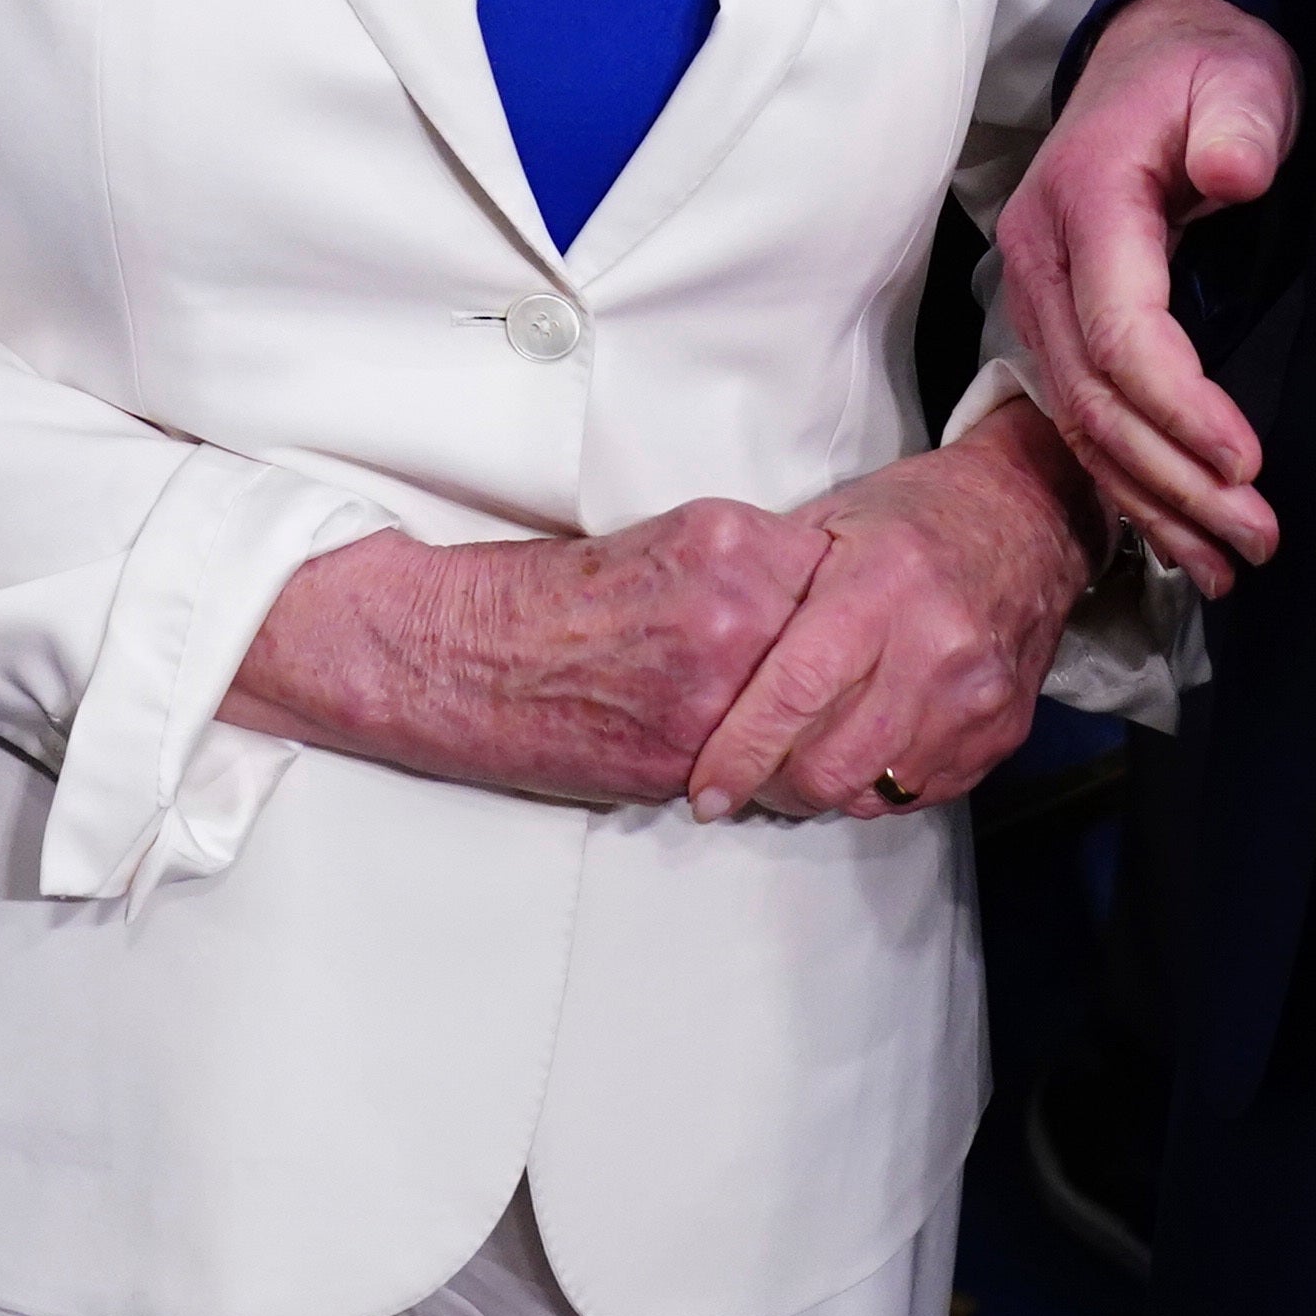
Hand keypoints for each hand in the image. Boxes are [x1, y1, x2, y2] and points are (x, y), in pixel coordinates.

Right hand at [218, 500, 831, 806]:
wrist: (462, 653)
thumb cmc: (553, 600)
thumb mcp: (669, 545)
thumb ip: (751, 572)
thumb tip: (820, 610)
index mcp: (729, 542)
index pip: (845, 580)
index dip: (853, 612)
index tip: (853, 630)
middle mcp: (732, 610)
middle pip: (845, 656)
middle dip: (846, 680)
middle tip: (845, 695)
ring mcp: (712, 688)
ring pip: (814, 723)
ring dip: (812, 734)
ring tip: (799, 736)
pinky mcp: (684, 755)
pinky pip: (763, 772)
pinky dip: (766, 773)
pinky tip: (751, 764)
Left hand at [679, 400, 1099, 821]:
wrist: (1031, 515)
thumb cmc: (917, 515)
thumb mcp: (832, 519)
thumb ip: (771, 585)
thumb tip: (698, 654)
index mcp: (881, 585)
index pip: (795, 691)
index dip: (740, 752)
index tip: (704, 790)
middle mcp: (937, 647)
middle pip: (833, 763)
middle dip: (774, 786)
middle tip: (746, 776)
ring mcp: (976, 697)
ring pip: (873, 789)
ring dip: (823, 790)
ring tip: (798, 760)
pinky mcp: (1003, 731)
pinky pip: (919, 793)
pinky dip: (875, 785)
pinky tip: (859, 750)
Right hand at [991, 0, 1300, 591]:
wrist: (1154, 58)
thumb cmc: (1207, 72)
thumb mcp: (1241, 77)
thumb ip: (1239, 123)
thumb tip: (1234, 174)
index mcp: (1084, 200)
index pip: (1119, 331)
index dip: (1180, 407)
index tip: (1251, 462)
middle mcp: (1041, 260)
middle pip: (1094, 398)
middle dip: (1174, 479)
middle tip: (1257, 536)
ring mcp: (1039, 299)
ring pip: (1082, 425)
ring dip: (1153, 500)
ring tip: (1230, 562)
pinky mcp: (1059, 328)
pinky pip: (1085, 421)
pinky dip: (1131, 486)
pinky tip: (1182, 539)